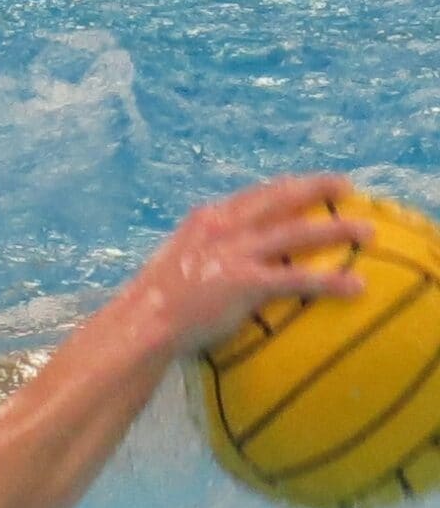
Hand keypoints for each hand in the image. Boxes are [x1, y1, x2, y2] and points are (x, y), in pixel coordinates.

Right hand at [100, 173, 374, 360]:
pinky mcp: (245, 282)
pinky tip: (356, 286)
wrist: (140, 324)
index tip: (309, 182)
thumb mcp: (179, 258)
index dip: (288, 185)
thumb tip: (228, 253)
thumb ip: (206, 247)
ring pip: (298, 233)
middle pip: (282, 197)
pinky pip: (298, 279)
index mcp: (207, 219)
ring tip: (368, 232)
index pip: (256, 193)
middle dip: (318, 187)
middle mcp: (223, 227)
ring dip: (338, 229)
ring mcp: (235, 253)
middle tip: (347, 186)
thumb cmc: (155, 299)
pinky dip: (331, 281)